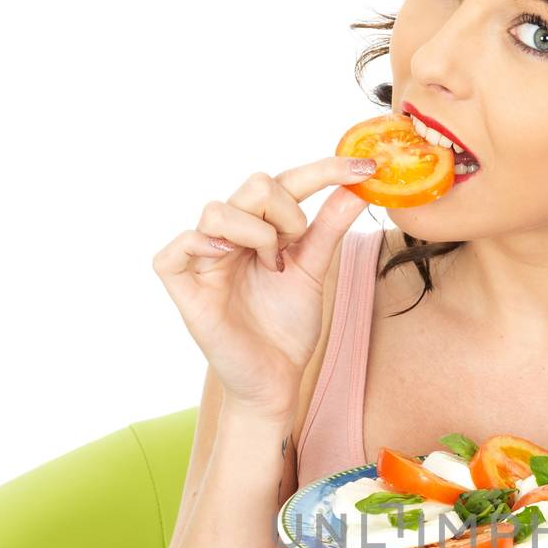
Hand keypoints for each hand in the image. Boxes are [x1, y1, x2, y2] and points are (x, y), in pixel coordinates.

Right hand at [151, 156, 376, 423]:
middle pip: (256, 183)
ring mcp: (203, 257)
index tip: (367, 167)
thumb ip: (329, 227)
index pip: (286, 181)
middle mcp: (228, 234)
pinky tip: (227, 257)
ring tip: (270, 268)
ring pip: (220, 208)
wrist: (275, 380)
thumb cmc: (287, 328)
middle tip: (294, 253)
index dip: (325, 169)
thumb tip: (358, 185)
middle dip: (289, 214)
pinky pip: (180, 245)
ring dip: (258, 235)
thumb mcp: (314, 269)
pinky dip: (205, 244)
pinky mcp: (183, 284)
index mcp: (259, 227)